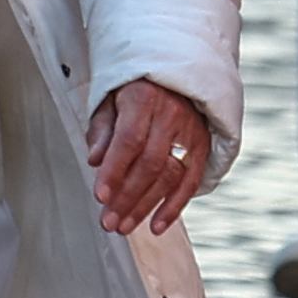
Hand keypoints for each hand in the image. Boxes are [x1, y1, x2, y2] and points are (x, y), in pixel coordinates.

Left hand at [86, 78, 209, 234]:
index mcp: (144, 98)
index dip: (115, 170)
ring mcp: (190, 132)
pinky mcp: (202, 147)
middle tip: (109, 222)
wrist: (177, 71)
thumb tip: (95, 160)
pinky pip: (190, 182)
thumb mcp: (111, 98)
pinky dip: (174, 207)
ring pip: (170, 176)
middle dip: (127, 197)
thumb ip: (102, 129)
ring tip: (124, 226)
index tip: (100, 196)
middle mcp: (172, 114)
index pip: (129, 139)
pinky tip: (156, 225)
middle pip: (150, 163)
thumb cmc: (136, 88)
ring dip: (146, 206)